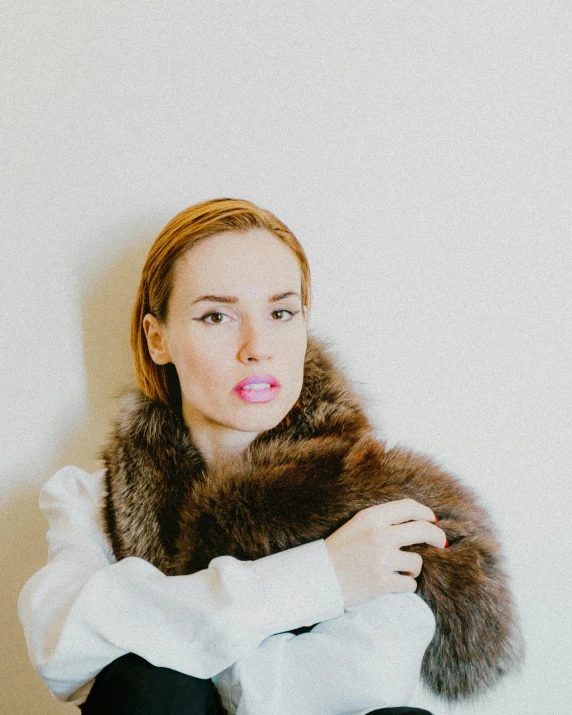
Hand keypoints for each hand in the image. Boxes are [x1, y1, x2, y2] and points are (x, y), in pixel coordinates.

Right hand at [324, 499, 446, 607]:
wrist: (318, 578)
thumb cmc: (340, 550)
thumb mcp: (358, 525)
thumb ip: (383, 520)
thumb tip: (419, 520)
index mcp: (371, 517)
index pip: (409, 507)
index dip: (425, 513)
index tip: (433, 520)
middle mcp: (379, 535)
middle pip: (422, 530)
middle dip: (437, 536)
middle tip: (442, 543)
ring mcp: (381, 560)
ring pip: (418, 562)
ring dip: (413, 568)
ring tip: (400, 571)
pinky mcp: (382, 583)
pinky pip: (410, 584)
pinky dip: (405, 585)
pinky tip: (394, 584)